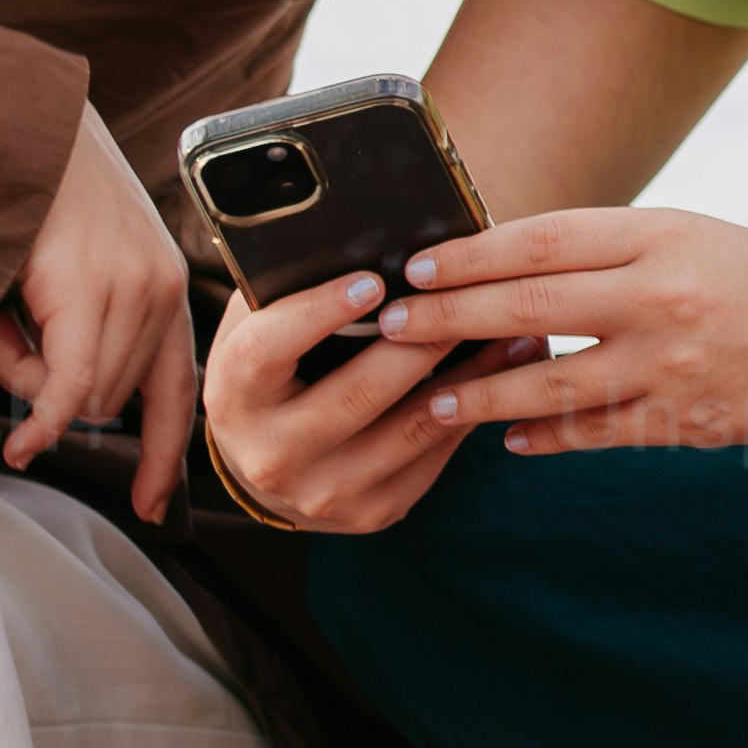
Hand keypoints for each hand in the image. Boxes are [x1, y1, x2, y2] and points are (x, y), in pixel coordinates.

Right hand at [0, 113, 200, 524]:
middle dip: (52, 395)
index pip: (180, 392)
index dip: (163, 455)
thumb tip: (63, 404)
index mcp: (168, 293)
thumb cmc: (41, 200)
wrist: (23, 133)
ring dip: (27, 380)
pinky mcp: (87, 294)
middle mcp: (162, 295)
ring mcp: (130, 294)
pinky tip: (20, 444)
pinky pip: (68, 389)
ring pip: (83, 396)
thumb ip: (86, 330)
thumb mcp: (79, 273)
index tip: (154, 506)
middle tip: (4, 340)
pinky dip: (41, 421)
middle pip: (112, 402)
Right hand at [192, 255, 501, 536]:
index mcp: (234, 395)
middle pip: (358, 393)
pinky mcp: (371, 510)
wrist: (268, 462)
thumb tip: (359, 236)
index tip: (373, 279)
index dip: (319, 312)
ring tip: (513, 333)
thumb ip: (289, 288)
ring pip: (411, 428)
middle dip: (422, 342)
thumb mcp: (259, 329)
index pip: (269, 349)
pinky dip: (471, 413)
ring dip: (471, 378)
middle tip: (473, 299)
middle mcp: (271, 453)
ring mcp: (323, 491)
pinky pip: (434, 457)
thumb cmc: (274, 372)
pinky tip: (503, 379)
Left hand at [380, 207, 747, 467]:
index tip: (418, 264)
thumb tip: (517, 267)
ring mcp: (670, 366)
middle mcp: (662, 298)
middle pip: (527, 307)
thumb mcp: (699, 237)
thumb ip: (616, 249)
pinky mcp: (681, 422)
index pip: (542, 239)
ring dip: (477, 394)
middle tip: (392, 326)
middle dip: (447, 319)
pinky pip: (591, 432)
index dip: (470, 255)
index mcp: (664, 236)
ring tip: (430, 399)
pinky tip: (508, 438)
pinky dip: (543, 437)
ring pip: (546, 384)